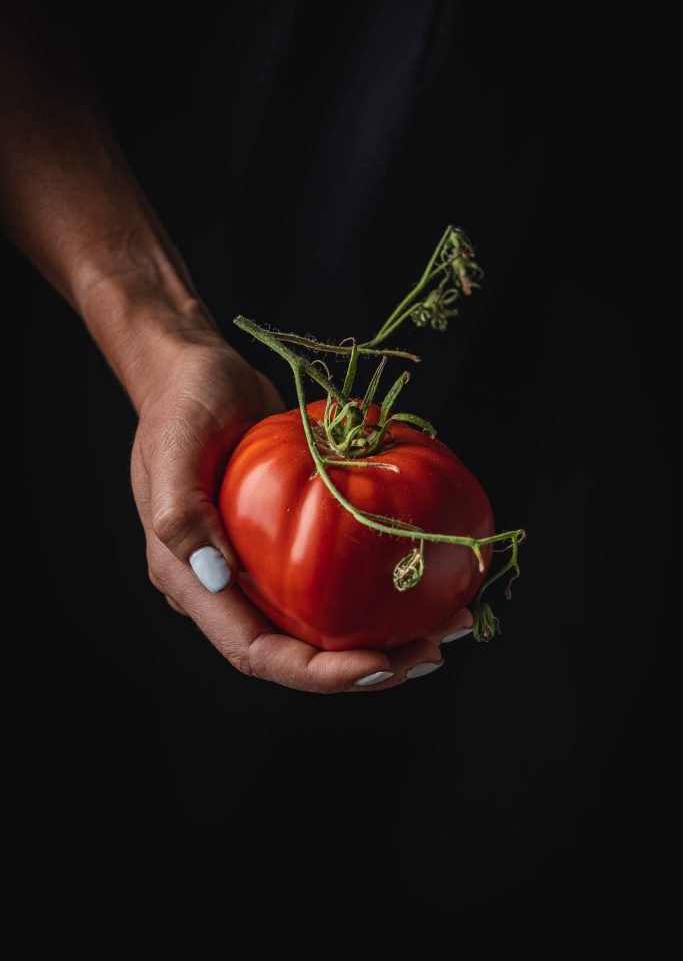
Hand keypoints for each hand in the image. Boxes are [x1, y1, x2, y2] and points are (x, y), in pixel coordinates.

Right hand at [131, 336, 473, 692]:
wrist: (196, 370)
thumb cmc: (180, 403)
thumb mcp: (174, 447)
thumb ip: (181, 514)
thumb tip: (218, 576)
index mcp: (193, 583)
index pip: (257, 653)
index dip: (317, 673)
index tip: (380, 664)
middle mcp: (230, 588)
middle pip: (302, 653)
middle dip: (369, 666)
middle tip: (432, 651)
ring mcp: (263, 567)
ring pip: (328, 624)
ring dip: (388, 635)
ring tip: (446, 625)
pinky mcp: (291, 540)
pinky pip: (338, 578)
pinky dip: (381, 586)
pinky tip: (427, 576)